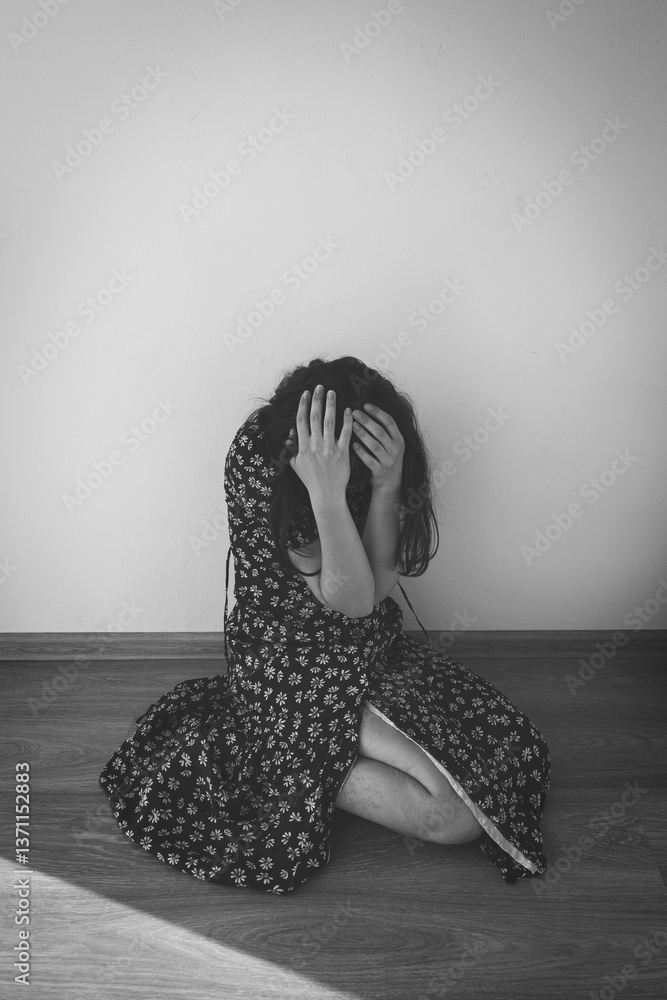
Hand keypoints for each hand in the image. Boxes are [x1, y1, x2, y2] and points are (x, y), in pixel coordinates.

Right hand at [286, 385, 352, 501]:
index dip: (303, 405)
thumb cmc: (311, 481)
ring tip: (332, 392)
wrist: (326, 495)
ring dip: (330, 405)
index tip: (306, 393)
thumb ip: (291, 449)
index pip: (301, 421)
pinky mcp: (342, 453)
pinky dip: (347, 421)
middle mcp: (315, 445)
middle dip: (316, 400)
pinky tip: (349, 410)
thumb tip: (289, 433)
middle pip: (314, 417)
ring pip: (329, 422)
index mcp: (303, 447)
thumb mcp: (296, 465)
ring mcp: (329, 449)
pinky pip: (345, 434)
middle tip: (320, 386)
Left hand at [350, 403, 404, 491]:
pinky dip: (361, 452)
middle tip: (355, 413)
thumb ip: (385, 430)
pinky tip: (353, 444)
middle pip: (380, 432)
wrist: (391, 482)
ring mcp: (388, 461)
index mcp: (399, 439)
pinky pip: (369, 460)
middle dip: (367, 421)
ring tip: (352, 425)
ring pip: (374, 445)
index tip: (366, 405)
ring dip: (362, 434)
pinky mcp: (380, 471)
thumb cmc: (387, 458)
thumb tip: (369, 410)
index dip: (378, 412)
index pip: (389, 422)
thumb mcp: (392, 443)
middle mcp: (395, 449)